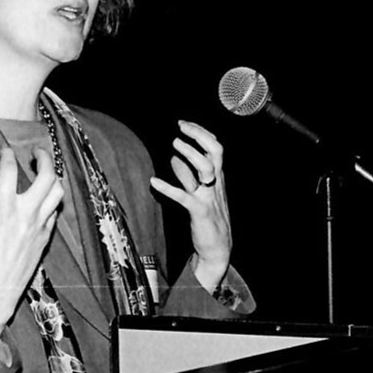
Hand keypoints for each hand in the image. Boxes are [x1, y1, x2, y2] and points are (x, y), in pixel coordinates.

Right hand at [0, 147, 64, 345]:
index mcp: (3, 208)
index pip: (10, 170)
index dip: (7, 155)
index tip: (4, 151)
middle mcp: (26, 214)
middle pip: (47, 175)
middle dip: (43, 158)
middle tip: (36, 152)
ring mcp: (39, 226)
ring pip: (58, 192)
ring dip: (54, 177)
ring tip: (46, 171)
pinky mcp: (45, 237)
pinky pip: (55, 211)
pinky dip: (51, 200)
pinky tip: (43, 198)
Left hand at [149, 120, 232, 292]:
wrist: (217, 249)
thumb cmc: (207, 219)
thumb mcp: (200, 193)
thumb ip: (188, 175)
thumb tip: (174, 157)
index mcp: (218, 178)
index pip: (215, 147)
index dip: (201, 133)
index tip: (184, 124)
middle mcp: (215, 184)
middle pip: (214, 152)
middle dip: (198, 136)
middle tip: (180, 128)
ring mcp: (209, 197)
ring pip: (204, 169)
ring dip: (189, 155)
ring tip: (173, 146)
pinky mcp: (199, 212)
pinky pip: (184, 197)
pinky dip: (168, 188)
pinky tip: (154, 182)